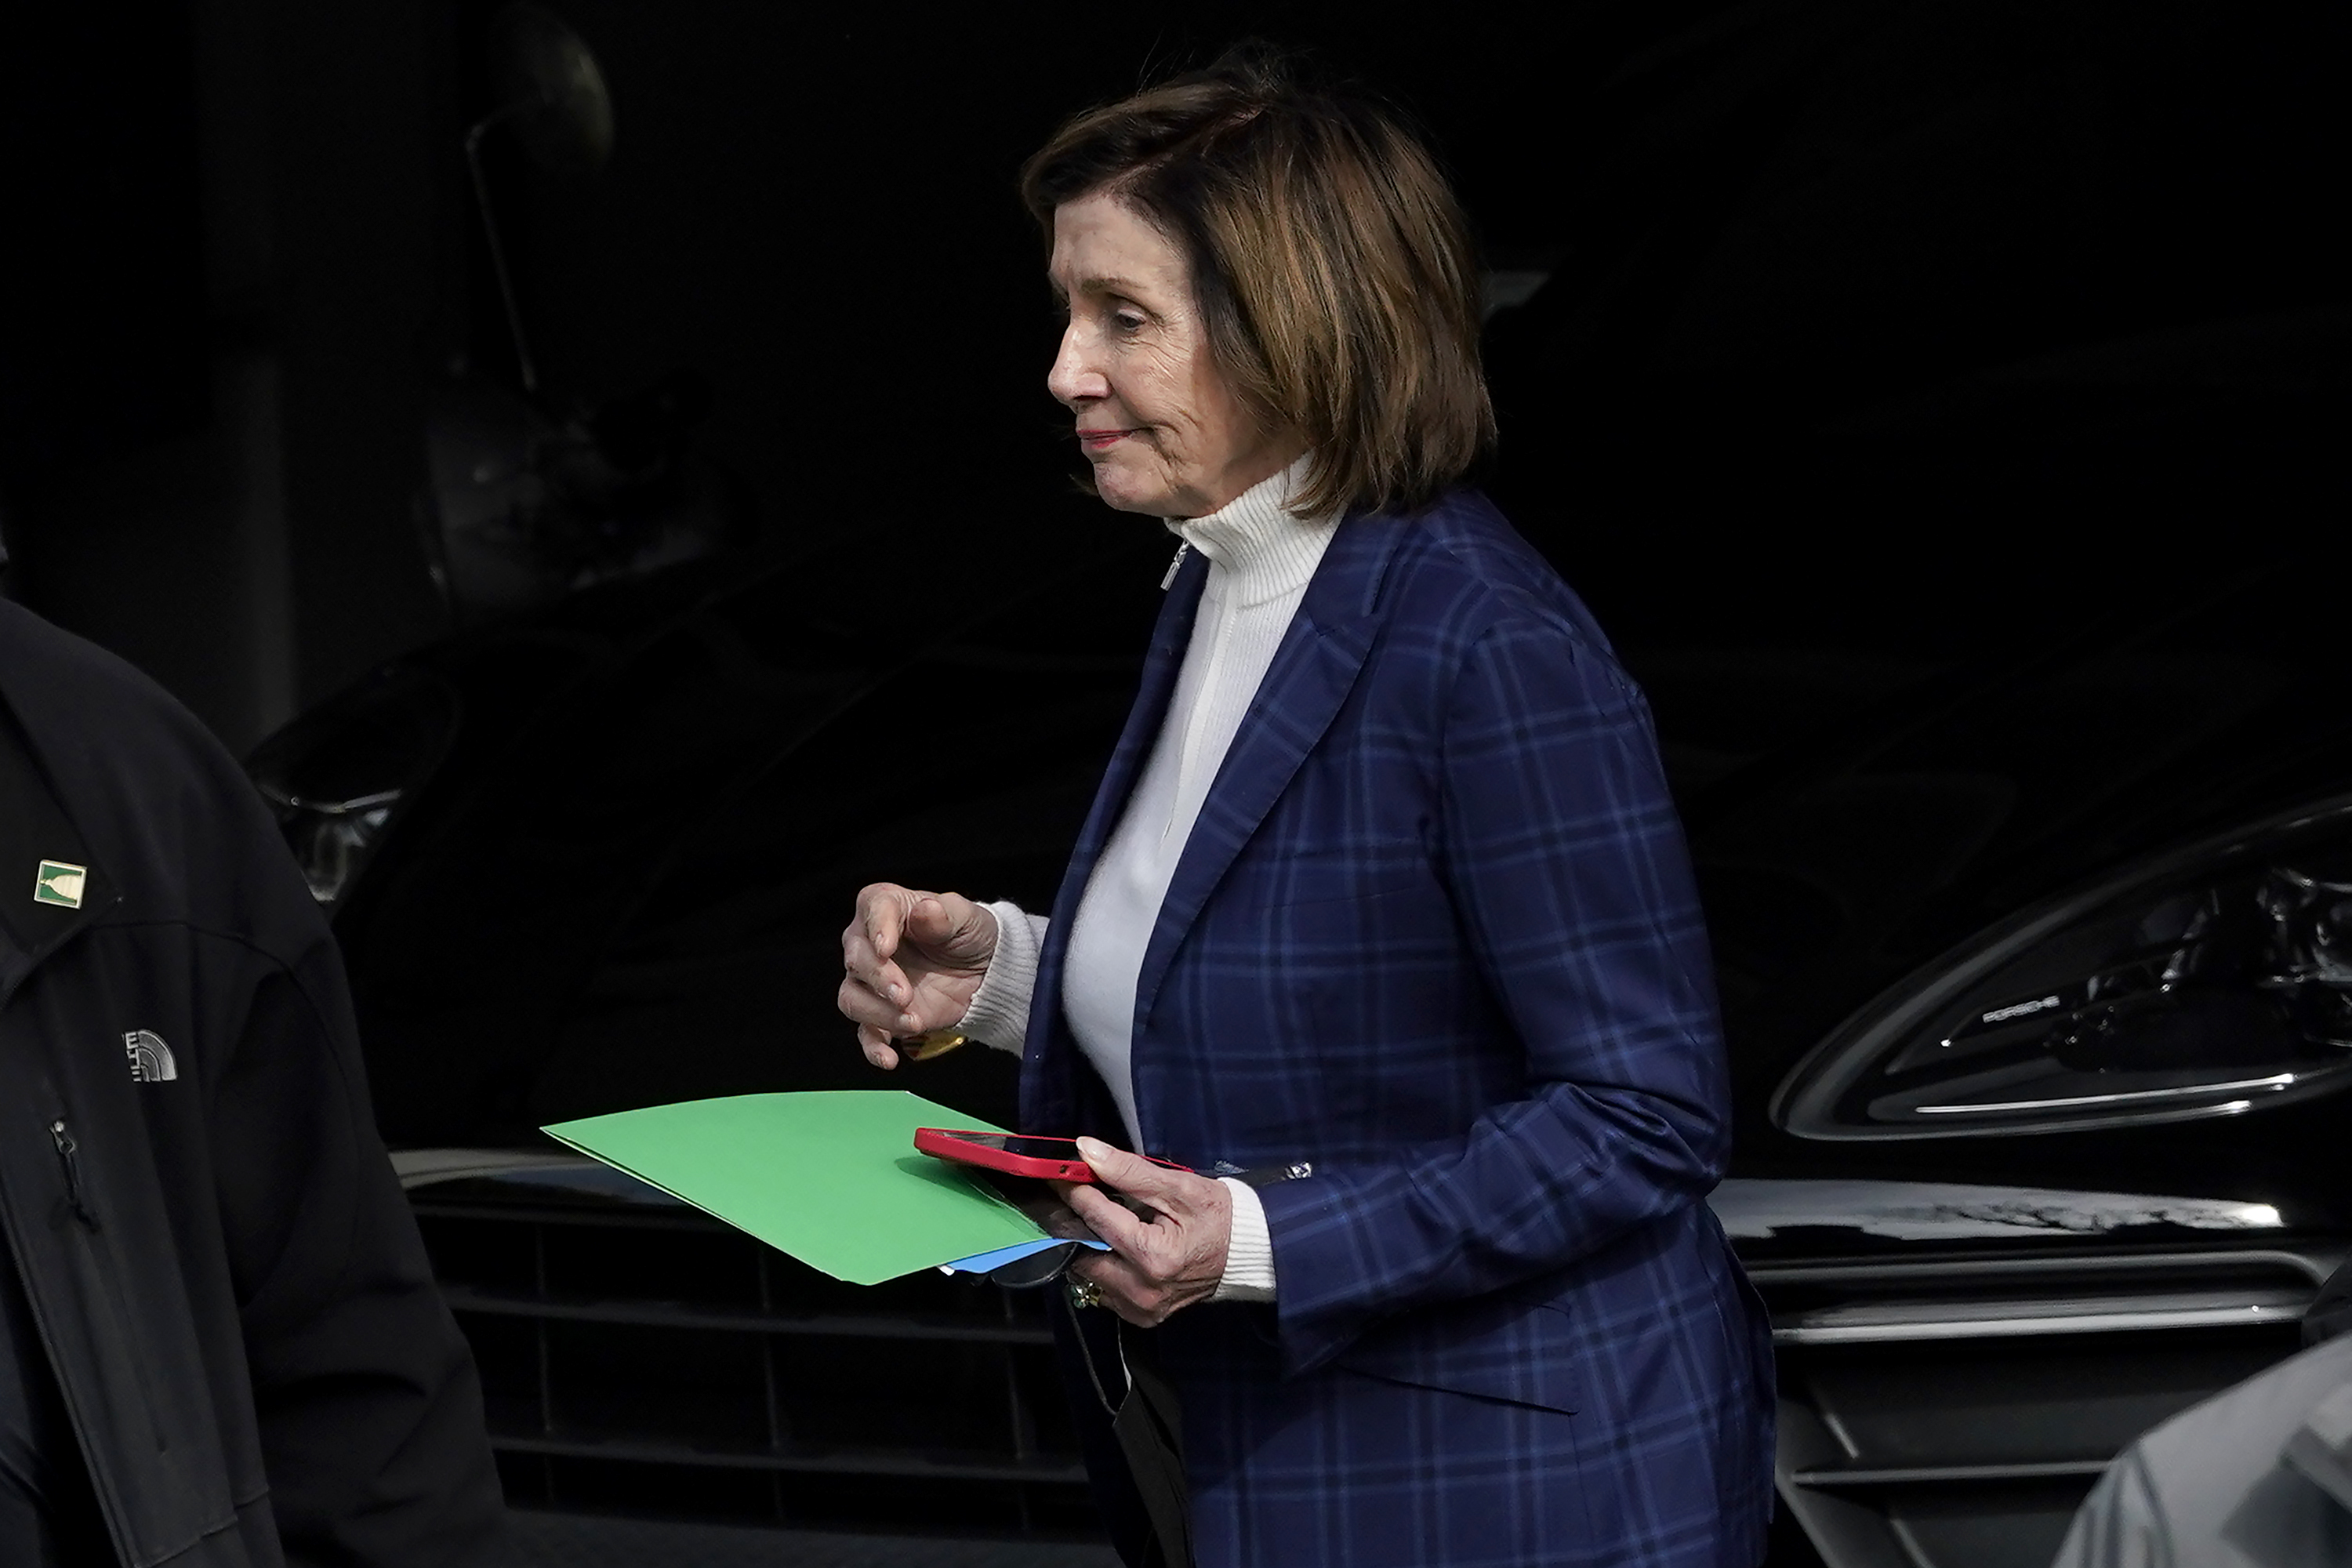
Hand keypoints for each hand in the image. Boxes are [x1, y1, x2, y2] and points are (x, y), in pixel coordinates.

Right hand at [838, 884, 996, 1068]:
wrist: (986, 971)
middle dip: (879, 978)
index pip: (872, 908)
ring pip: (852, 998)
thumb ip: (945, 913)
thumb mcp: (966, 917)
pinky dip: (873, 1048)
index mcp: (888, 907)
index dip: (876, 928)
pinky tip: (889, 1058)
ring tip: (914, 1021)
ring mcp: (873, 982)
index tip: (886, 947)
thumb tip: (926, 910)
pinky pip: (865, 1033)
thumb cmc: (969, 935)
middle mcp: (870, 943)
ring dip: (878, 1013)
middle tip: (904, 994)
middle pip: (856, 959)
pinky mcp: (882, 1014)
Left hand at [1057, 1137, 1230, 1325]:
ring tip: (1105, 1224)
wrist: (1248, 1253)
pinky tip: (1119, 1250)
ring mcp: (1141, 1308)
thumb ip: (1129, 1170)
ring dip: (1089, 1248)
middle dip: (1079, 1224)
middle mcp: (1143, 1290)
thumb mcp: (1178, 1186)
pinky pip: (1104, 1293)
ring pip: (1089, 1276)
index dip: (1074, 1191)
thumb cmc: (1218, 1216)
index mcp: (1154, 1257)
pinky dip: (1104, 1269)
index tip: (1059, 1174)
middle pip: (1084, 1253)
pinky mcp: (1142, 1317)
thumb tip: (1085, 1150)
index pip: (1096, 1218)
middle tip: (1083, 1199)